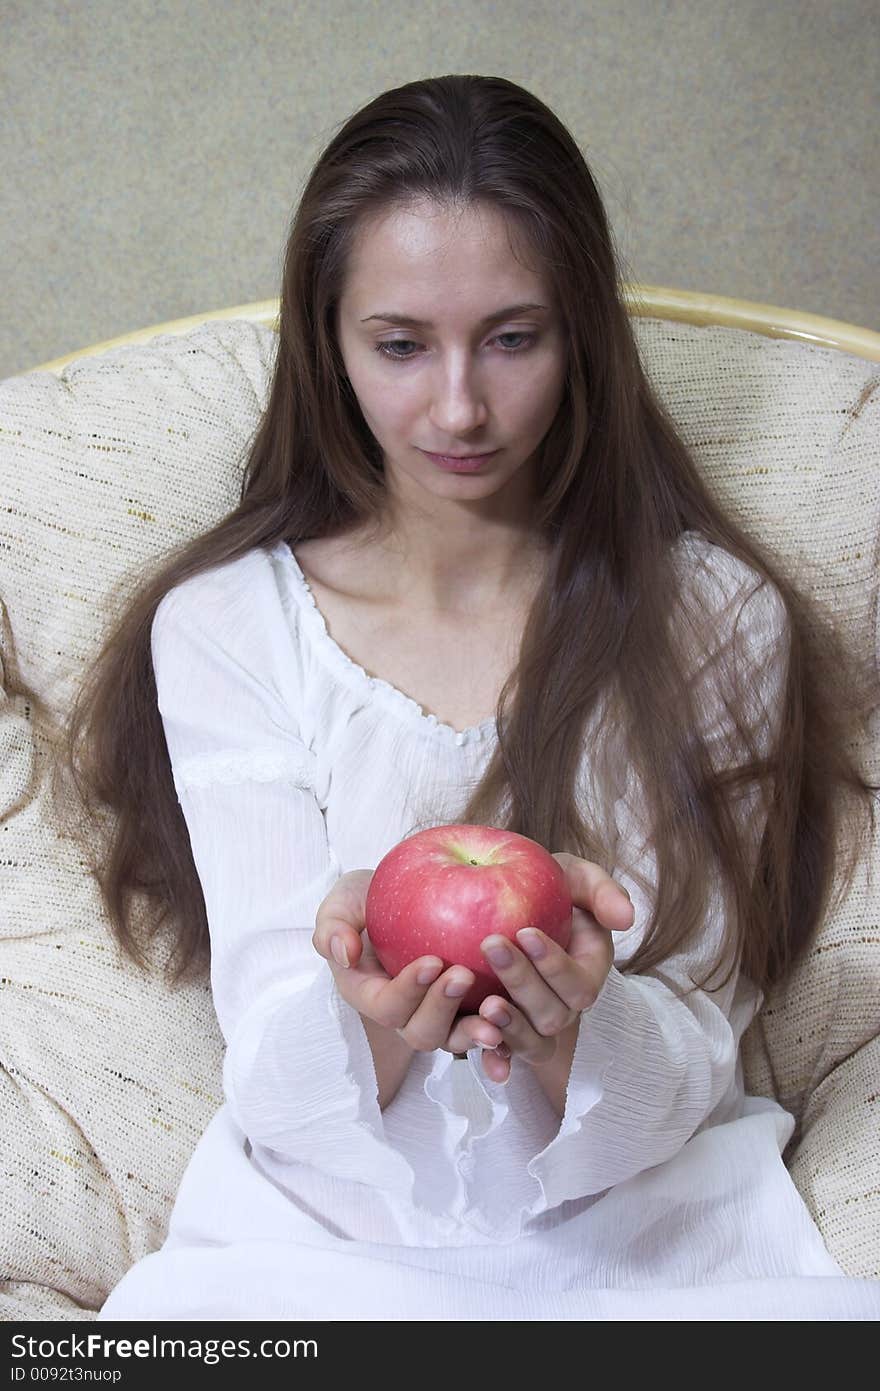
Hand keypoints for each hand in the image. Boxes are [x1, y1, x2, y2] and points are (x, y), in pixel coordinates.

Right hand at [312, 869, 506, 1056]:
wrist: (409, 896)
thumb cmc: (371, 898)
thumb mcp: (344, 901)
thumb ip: (332, 925)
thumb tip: (343, 953)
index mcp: (371, 993)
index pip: (387, 1006)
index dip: (409, 990)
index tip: (433, 960)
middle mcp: (406, 1013)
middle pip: (422, 1032)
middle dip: (443, 1010)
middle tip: (464, 975)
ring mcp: (441, 1016)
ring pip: (456, 1040)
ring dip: (476, 1032)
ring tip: (497, 1012)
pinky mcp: (471, 1010)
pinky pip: (488, 1032)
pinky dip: (504, 1041)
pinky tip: (523, 1029)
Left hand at [475, 853, 634, 1084]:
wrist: (508, 904)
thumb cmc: (549, 890)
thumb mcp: (575, 878)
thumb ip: (602, 892)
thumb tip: (627, 918)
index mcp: (587, 973)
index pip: (580, 984)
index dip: (554, 964)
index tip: (525, 931)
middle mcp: (564, 1006)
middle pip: (552, 1014)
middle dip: (522, 982)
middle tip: (491, 944)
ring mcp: (535, 1024)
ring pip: (531, 1042)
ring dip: (510, 1026)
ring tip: (485, 1003)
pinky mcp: (504, 1032)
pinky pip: (503, 1053)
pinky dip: (493, 1057)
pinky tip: (475, 1037)